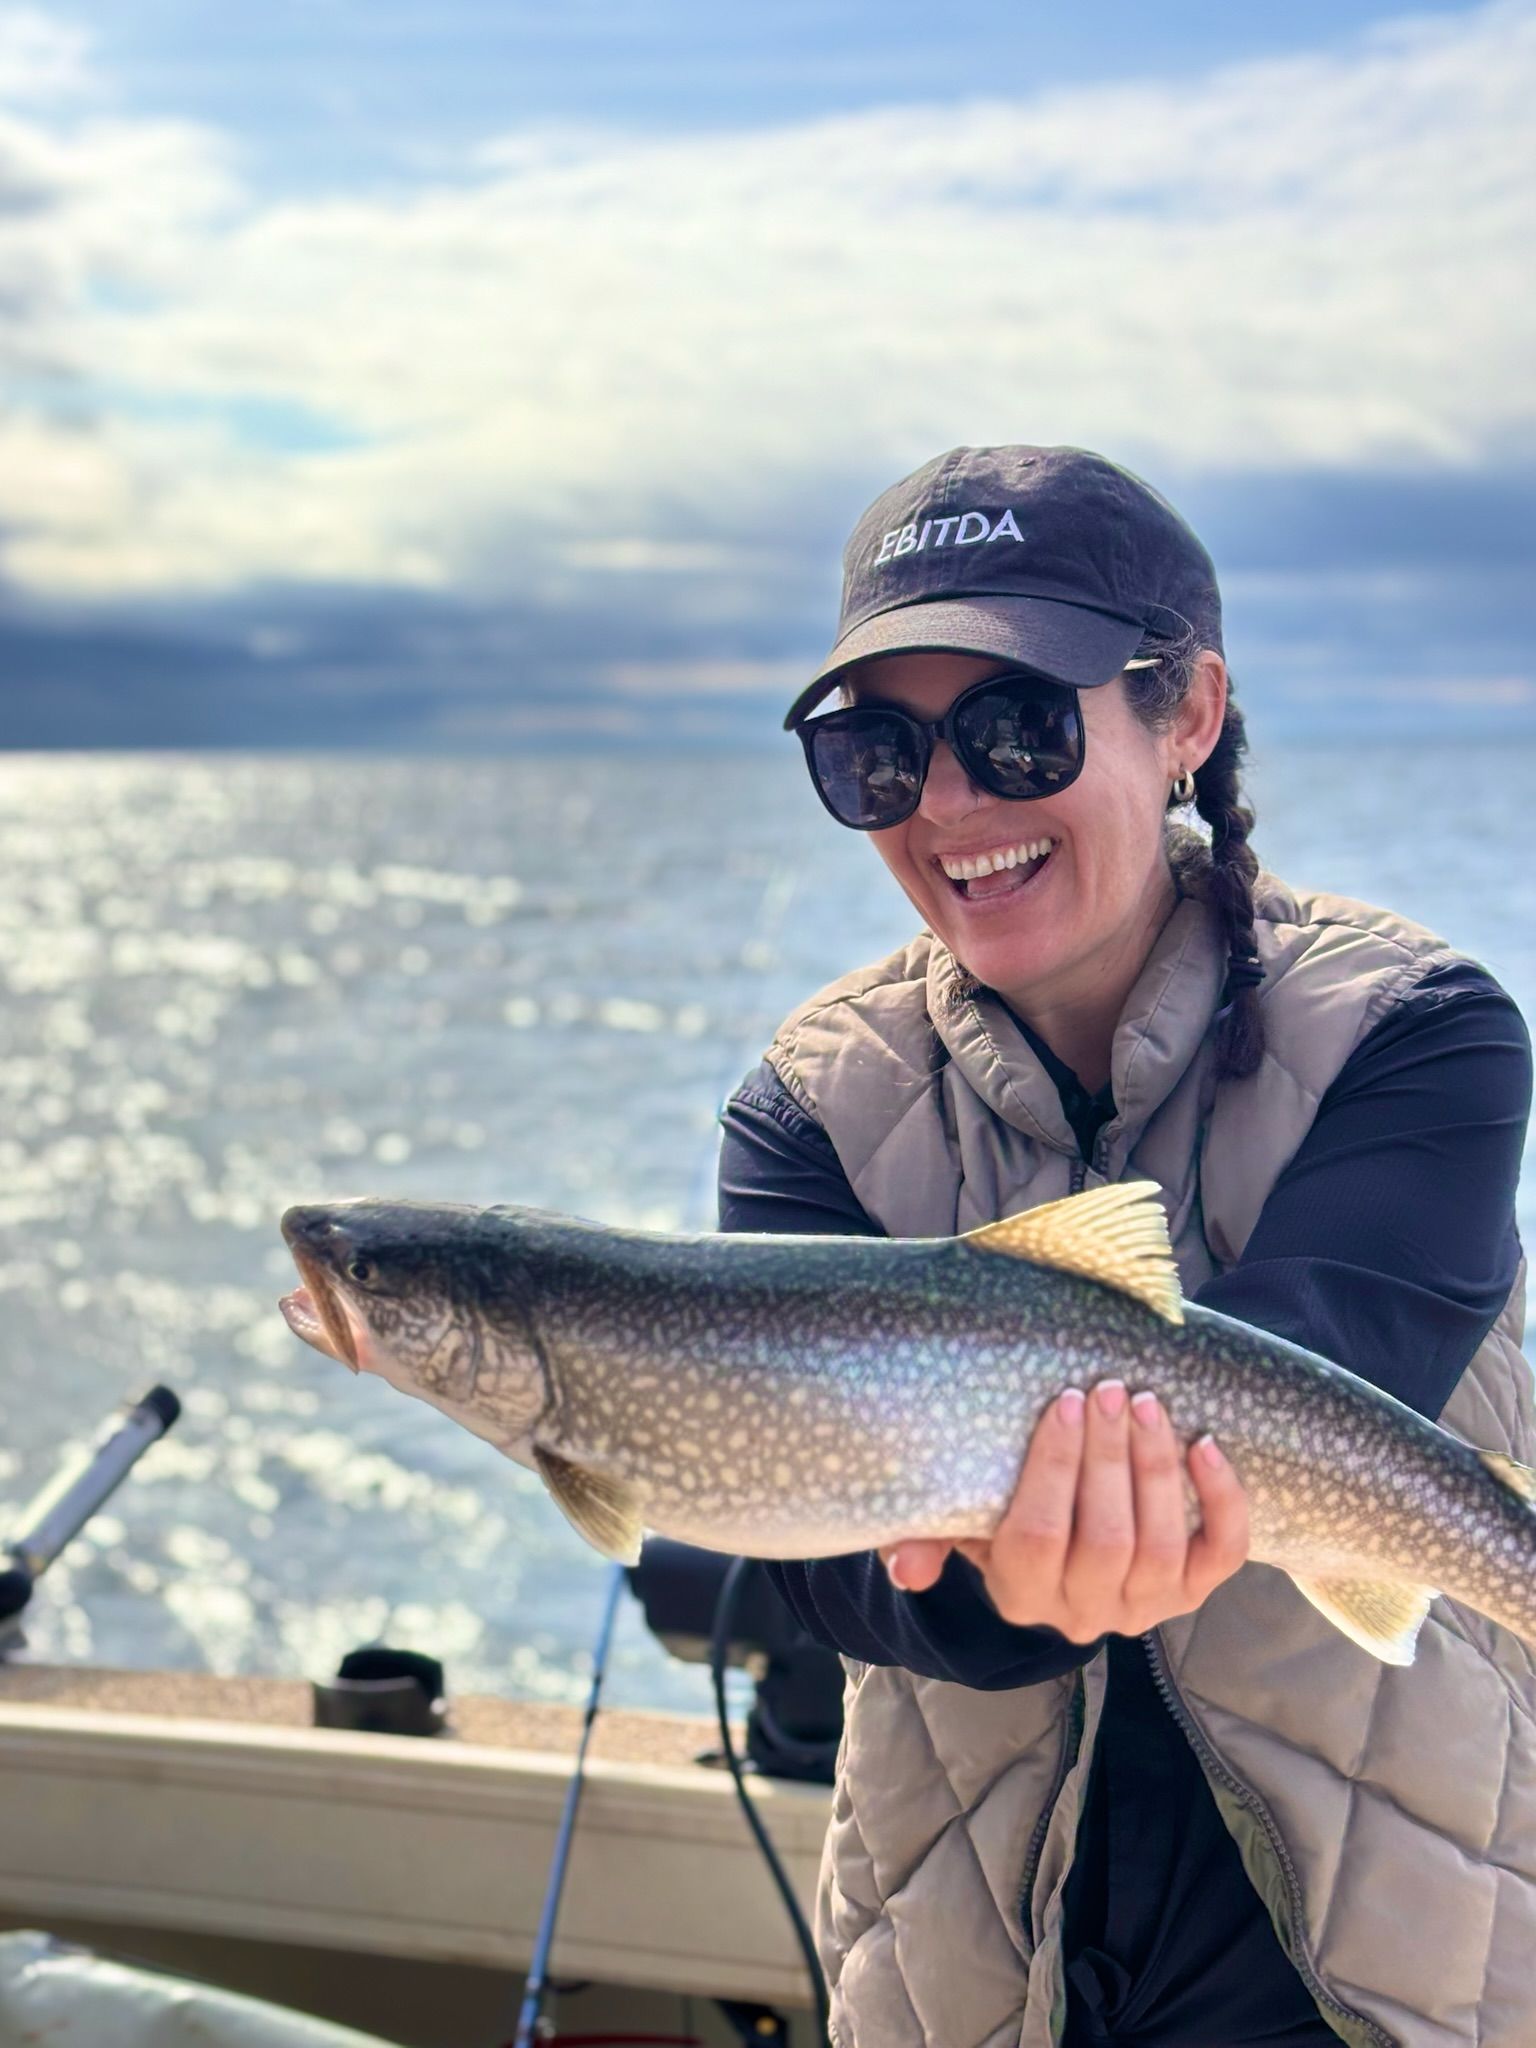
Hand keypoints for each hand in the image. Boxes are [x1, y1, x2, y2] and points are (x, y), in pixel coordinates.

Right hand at [881, 1380, 1250, 1639]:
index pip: (1038, 1536)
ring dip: (1157, 1469)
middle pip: (1105, 1540)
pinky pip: (1220, 1556)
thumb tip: (905, 1565)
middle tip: (1112, 1389)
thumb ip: (927, 1533)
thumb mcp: (958, 1522)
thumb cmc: (1002, 1513)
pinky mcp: (1192, 1593)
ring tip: (1149, 1405)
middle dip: (1110, 1458)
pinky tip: (1207, 1446)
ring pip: (1160, 1546)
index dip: (1055, 1469)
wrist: (1068, 1551)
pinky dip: (1222, 1502)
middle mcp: (1083, 1612)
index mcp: (1020, 1591)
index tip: (1066, 1402)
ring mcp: (1142, 1605)